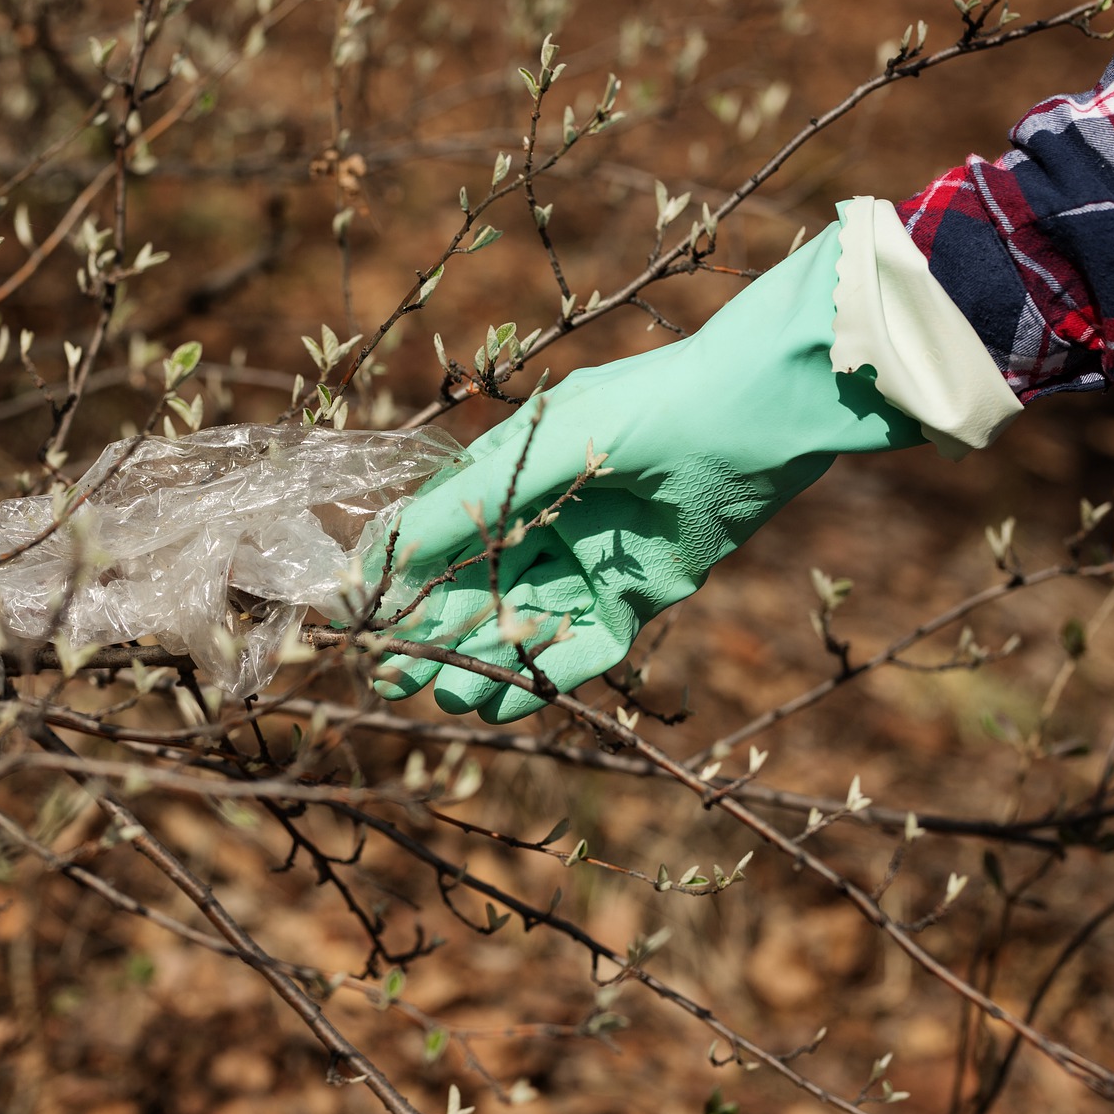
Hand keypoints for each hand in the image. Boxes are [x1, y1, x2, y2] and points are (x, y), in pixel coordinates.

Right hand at [371, 221, 925, 722]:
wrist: (751, 414)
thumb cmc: (641, 412)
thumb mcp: (539, 453)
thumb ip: (464, 507)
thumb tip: (382, 558)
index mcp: (510, 478)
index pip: (440, 540)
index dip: (401, 584)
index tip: (362, 626)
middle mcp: (545, 522)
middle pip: (475, 592)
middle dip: (434, 637)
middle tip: (395, 680)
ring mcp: (590, 561)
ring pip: (522, 626)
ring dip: (481, 663)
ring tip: (445, 697)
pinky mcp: (636, 595)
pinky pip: (581, 646)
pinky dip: (544, 675)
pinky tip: (504, 701)